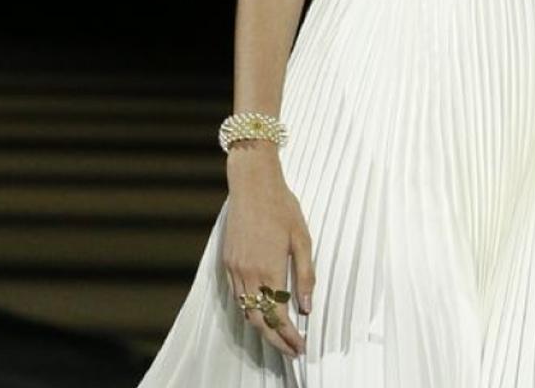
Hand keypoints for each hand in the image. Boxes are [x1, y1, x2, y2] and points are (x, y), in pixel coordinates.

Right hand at [222, 145, 314, 357]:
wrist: (252, 183)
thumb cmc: (282, 206)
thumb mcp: (302, 238)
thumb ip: (305, 274)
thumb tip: (306, 307)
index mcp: (269, 269)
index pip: (278, 316)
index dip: (289, 336)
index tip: (301, 347)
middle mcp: (248, 273)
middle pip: (259, 321)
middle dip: (276, 340)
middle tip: (292, 350)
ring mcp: (235, 268)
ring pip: (245, 311)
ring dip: (262, 327)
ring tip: (280, 335)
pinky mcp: (227, 261)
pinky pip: (237, 295)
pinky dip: (249, 309)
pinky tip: (262, 309)